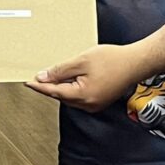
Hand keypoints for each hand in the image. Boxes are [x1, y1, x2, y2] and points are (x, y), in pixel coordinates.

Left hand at [27, 43, 144, 112]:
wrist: (136, 62)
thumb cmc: (113, 60)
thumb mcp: (82, 61)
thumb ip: (60, 70)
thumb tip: (43, 77)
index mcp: (82, 95)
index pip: (53, 92)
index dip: (39, 86)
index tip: (28, 82)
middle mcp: (88, 104)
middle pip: (61, 96)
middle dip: (49, 86)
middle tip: (37, 76)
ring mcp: (95, 104)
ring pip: (70, 97)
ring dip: (61, 87)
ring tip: (54, 74)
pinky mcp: (99, 101)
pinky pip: (80, 96)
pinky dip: (72, 88)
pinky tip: (70, 78)